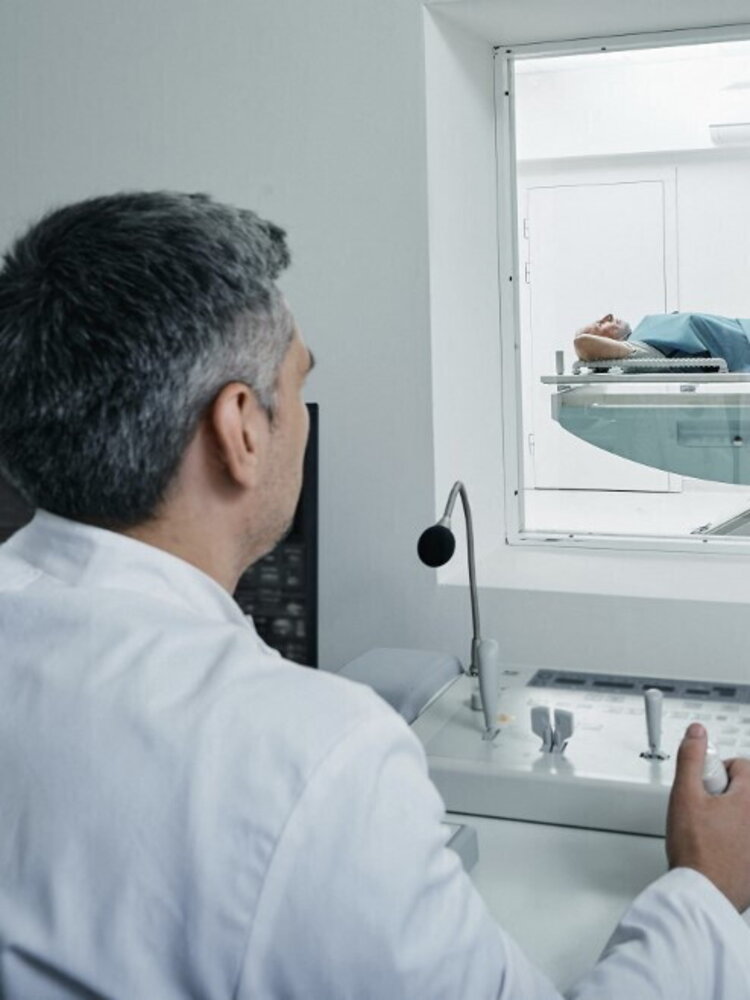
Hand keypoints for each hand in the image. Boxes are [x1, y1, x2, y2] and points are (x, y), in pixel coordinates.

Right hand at [666, 722, 749, 910]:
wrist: (703, 894)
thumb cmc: (696, 850)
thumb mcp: (684, 794)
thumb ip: (691, 758)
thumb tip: (697, 733)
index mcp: (748, 800)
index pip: (742, 766)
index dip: (719, 770)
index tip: (705, 783)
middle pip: (744, 792)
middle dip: (725, 793)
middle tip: (704, 807)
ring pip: (743, 818)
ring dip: (730, 817)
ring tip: (708, 830)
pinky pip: (745, 842)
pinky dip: (734, 841)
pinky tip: (715, 850)